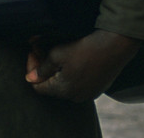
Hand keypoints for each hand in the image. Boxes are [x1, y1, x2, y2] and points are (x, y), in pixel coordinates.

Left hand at [25, 30, 140, 101]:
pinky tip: (70, 61)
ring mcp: (88, 94)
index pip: (37, 87)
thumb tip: (30, 79)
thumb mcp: (56, 55)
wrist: (113, 46)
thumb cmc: (83, 49)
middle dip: (43, 68)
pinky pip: (77, 84)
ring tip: (54, 54)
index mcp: (63, 90)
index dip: (32, 69)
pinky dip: (69, 74)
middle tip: (41, 50)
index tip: (33, 53)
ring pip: (64, 85)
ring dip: (55, 71)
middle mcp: (76, 97)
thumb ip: (41, 69)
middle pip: (50, 85)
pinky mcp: (97, 89)